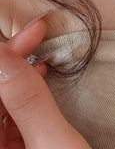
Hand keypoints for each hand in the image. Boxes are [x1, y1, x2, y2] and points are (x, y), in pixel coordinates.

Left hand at [0, 16, 91, 148]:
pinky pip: (14, 112)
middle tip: (38, 31)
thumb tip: (4, 55)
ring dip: (20, 71)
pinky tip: (39, 75)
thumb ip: (29, 102)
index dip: (7, 57)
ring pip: (5, 101)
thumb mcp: (54, 142)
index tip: (33, 31)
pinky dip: (27, 89)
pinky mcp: (20, 148)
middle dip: (14, 59)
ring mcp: (6, 148)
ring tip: (42, 52)